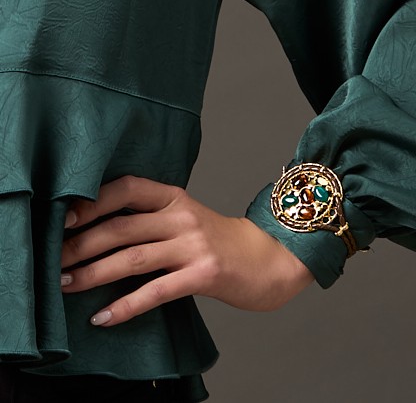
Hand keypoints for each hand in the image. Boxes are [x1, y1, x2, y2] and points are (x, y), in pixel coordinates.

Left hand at [61, 175, 313, 326]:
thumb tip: (102, 236)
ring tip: (66, 286)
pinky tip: (104, 317)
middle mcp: (184, 217)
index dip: (94, 200)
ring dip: (93, 273)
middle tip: (53, 261)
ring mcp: (195, 244)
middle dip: (81, 244)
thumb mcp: (189, 219)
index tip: (64, 218)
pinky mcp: (205, 274)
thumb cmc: (224, 242)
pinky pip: (156, 291)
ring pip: (133, 257)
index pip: (129, 187)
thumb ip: (155, 220)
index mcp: (177, 198)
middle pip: (122, 226)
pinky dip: (126, 306)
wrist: (271, 258)